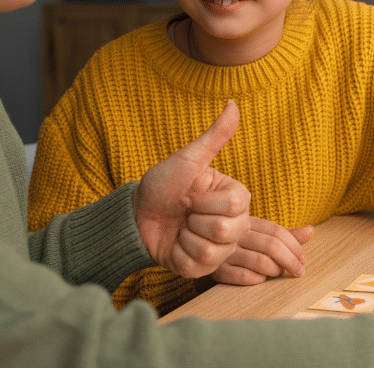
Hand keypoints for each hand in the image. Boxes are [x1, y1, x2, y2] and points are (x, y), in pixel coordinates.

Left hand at [134, 100, 250, 278]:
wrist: (137, 215)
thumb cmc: (163, 185)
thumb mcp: (188, 159)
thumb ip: (216, 135)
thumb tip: (233, 103)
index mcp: (236, 200)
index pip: (234, 205)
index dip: (204, 200)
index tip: (191, 194)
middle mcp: (235, 226)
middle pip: (225, 230)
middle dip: (193, 218)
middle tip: (184, 212)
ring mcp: (220, 250)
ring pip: (211, 250)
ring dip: (184, 236)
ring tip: (179, 227)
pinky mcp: (203, 269)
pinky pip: (197, 265)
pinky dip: (178, 253)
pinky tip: (175, 243)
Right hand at [208, 217, 314, 284]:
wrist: (195, 251)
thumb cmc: (235, 242)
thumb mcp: (257, 233)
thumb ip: (284, 234)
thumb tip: (311, 232)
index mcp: (247, 222)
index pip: (276, 230)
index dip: (294, 244)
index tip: (304, 258)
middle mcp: (236, 234)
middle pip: (271, 246)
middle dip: (290, 260)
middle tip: (299, 272)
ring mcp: (225, 251)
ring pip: (260, 262)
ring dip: (275, 270)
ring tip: (278, 273)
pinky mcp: (216, 269)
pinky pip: (242, 276)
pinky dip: (257, 279)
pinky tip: (261, 279)